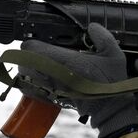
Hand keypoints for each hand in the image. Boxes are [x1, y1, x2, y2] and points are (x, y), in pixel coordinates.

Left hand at [19, 24, 137, 137]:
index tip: (40, 40)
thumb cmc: (111, 83)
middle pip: (23, 60)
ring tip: (38, 64)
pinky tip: (40, 78)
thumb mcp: (113, 55)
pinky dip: (29, 82)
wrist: (110, 109)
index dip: (33, 41)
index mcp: (65, 61)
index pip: (32, 47)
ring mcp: (49, 87)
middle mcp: (53, 74)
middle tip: (38, 52)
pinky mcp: (50, 98)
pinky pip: (29, 89)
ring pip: (24, 74)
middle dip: (28, 55)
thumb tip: (92, 27)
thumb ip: (102, 37)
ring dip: (27, 67)